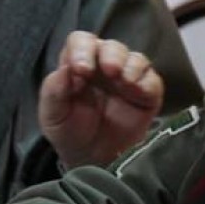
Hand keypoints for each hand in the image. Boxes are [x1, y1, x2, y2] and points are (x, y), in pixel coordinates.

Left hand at [39, 31, 163, 168]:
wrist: (93, 161)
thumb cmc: (69, 132)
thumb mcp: (53, 115)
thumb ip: (54, 91)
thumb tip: (63, 69)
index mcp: (79, 64)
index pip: (81, 41)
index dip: (82, 49)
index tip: (81, 69)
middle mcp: (104, 66)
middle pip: (111, 45)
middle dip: (111, 54)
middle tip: (109, 70)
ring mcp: (128, 79)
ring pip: (134, 58)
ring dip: (130, 65)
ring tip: (123, 80)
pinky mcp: (147, 94)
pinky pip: (151, 79)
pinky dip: (146, 82)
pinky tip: (137, 91)